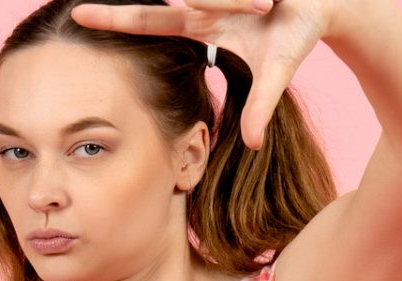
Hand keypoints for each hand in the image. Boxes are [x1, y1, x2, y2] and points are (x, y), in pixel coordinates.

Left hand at [71, 0, 338, 149]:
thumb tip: (252, 144)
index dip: (114, 20)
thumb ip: (260, 106)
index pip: (147, 22)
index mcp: (200, 24)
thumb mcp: (275, 73)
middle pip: (159, 3)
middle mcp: (200, 1)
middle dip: (118, 7)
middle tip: (77, 10)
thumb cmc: (293, 35)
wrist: (325, 4)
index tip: (77, 16)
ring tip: (260, 6)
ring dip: (233, 2)